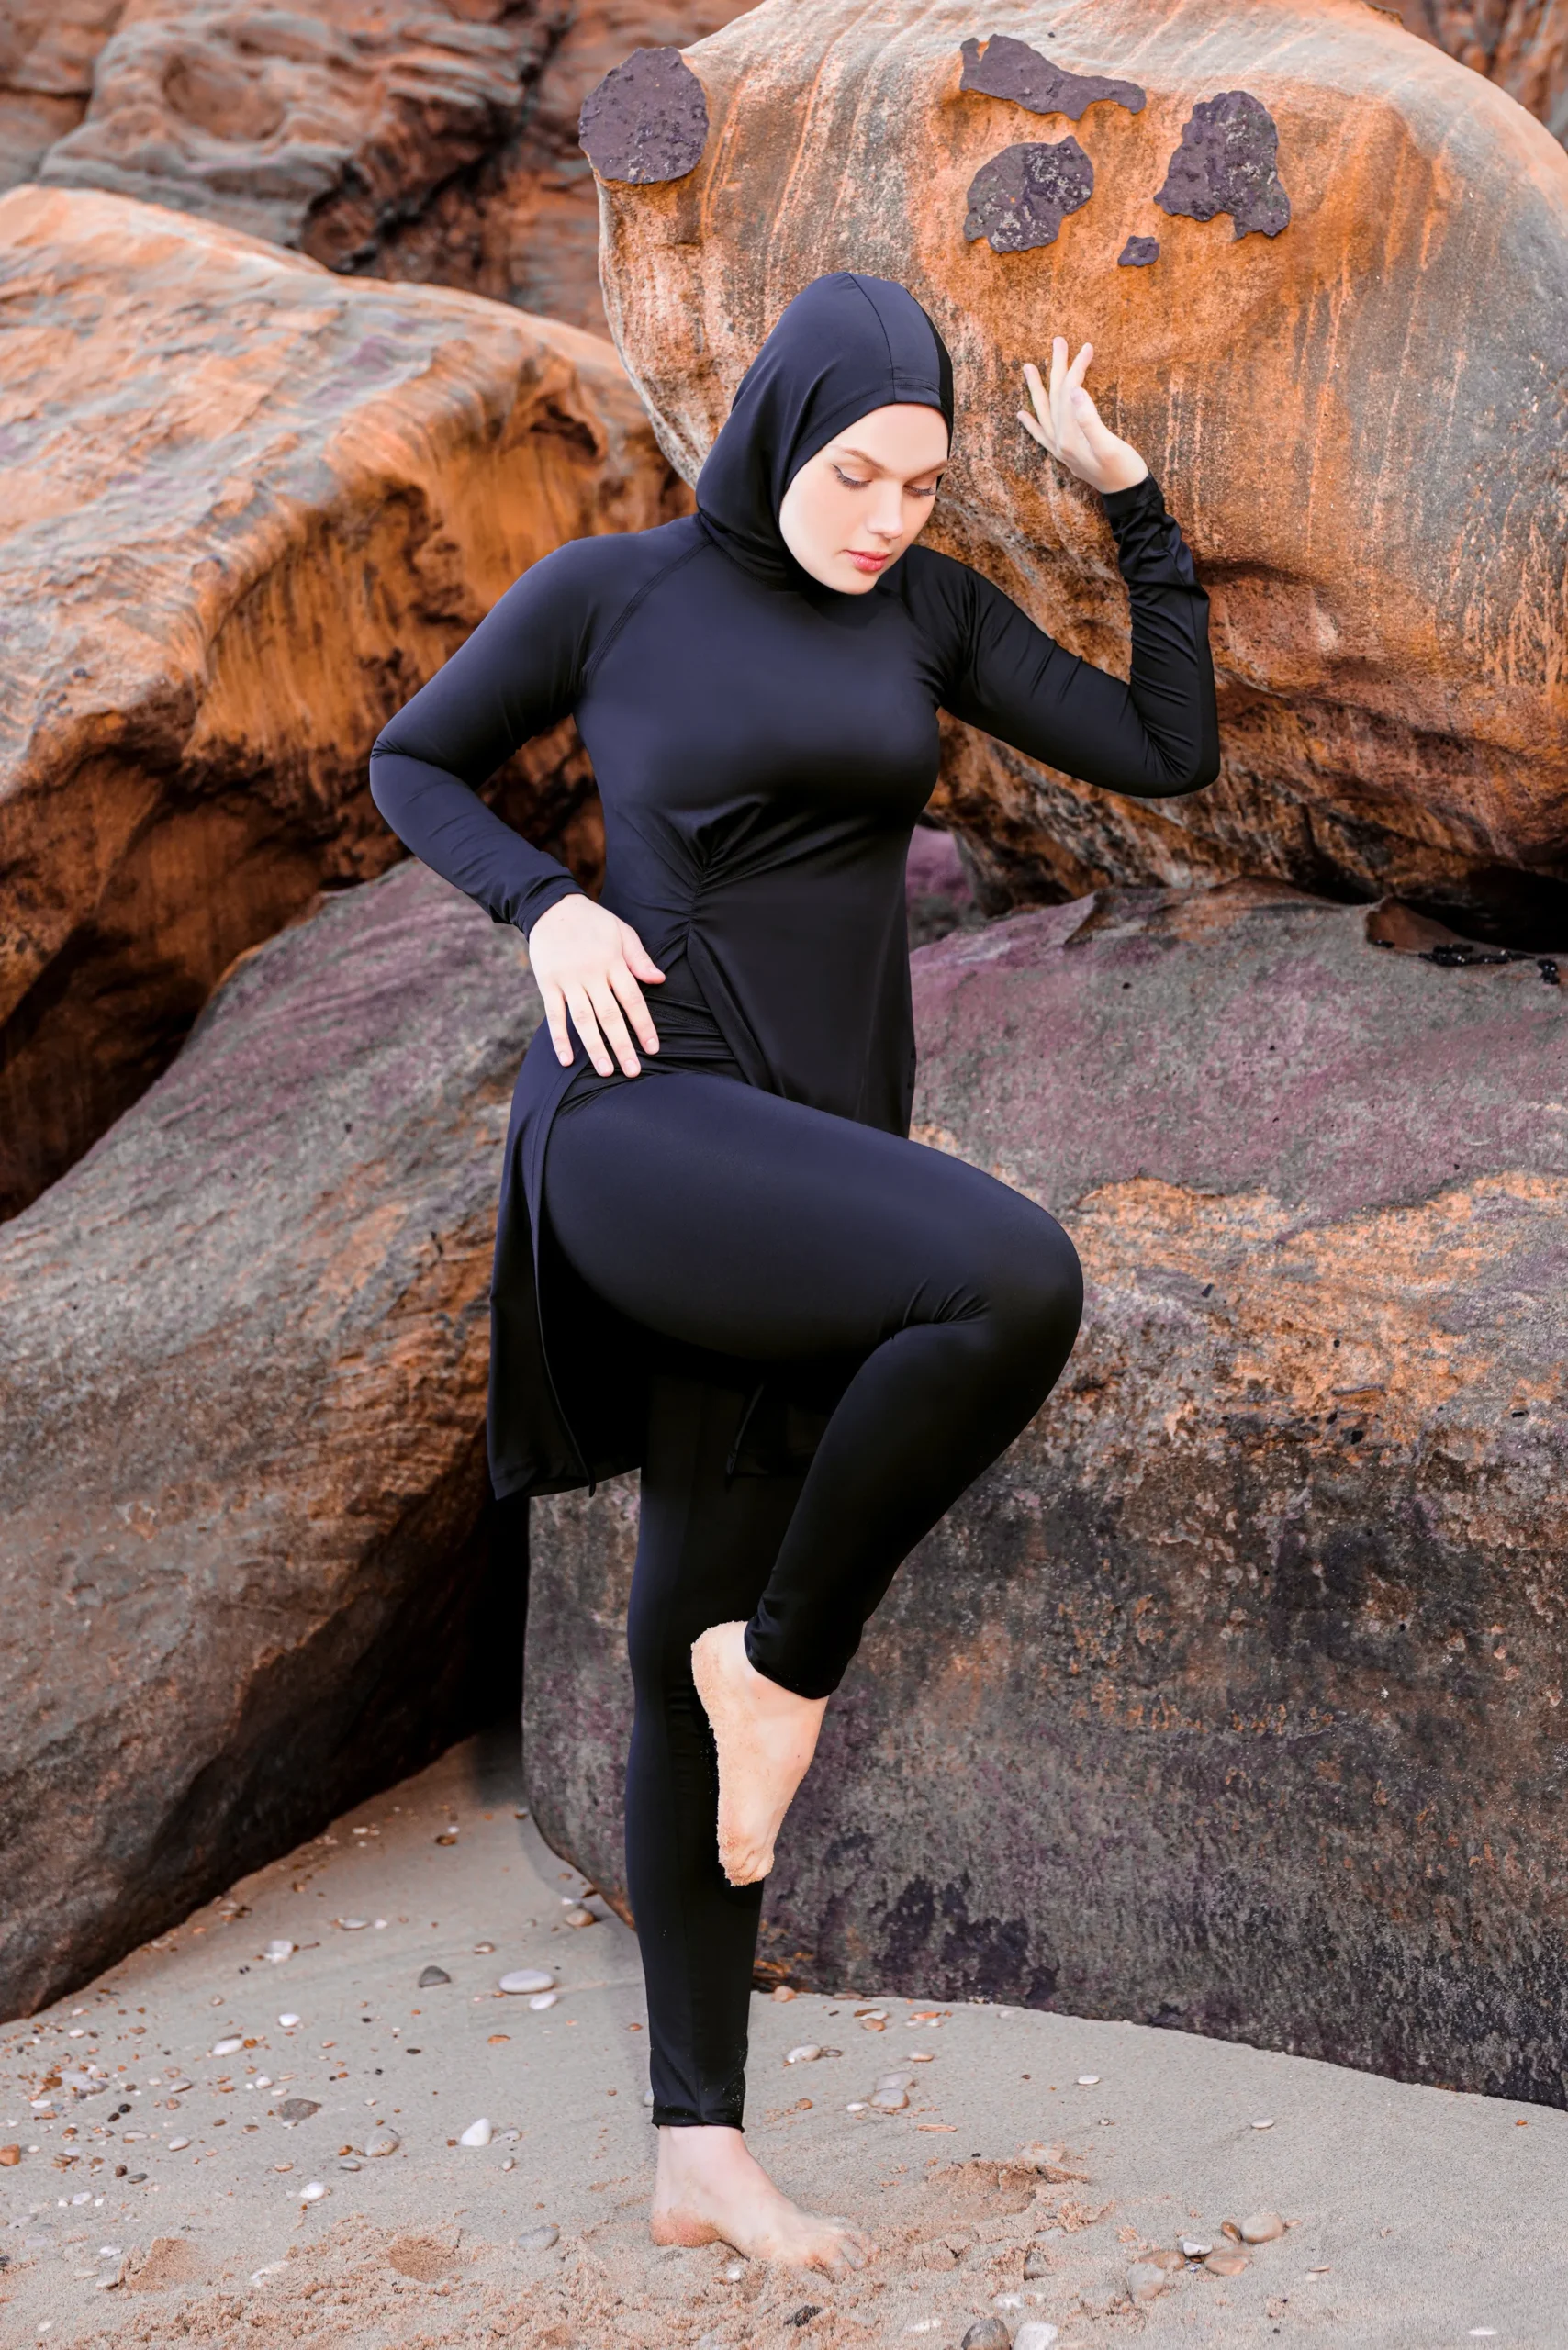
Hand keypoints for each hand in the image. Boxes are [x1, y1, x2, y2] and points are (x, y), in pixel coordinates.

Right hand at [527, 892, 663, 1075]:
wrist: (551, 906)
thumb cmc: (592, 921)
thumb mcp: (622, 932)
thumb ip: (639, 958)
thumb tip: (660, 980)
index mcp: (613, 962)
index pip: (632, 999)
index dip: (643, 1025)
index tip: (653, 1048)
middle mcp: (591, 974)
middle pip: (609, 1015)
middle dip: (622, 1045)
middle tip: (633, 1071)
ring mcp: (568, 980)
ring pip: (583, 1019)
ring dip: (595, 1047)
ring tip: (606, 1071)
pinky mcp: (547, 984)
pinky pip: (554, 1015)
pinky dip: (559, 1038)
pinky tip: (566, 1060)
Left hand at [1018, 338, 1147, 495]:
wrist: (1127, 496)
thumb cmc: (1124, 470)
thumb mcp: (1110, 445)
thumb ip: (1091, 420)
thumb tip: (1075, 391)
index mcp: (1069, 436)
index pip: (1069, 393)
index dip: (1077, 368)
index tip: (1087, 346)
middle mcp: (1059, 442)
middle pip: (1054, 398)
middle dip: (1056, 368)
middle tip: (1058, 341)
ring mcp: (1060, 449)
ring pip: (1045, 412)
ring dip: (1038, 389)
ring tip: (1028, 368)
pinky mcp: (1065, 454)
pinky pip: (1042, 436)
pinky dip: (1032, 424)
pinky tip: (1022, 414)